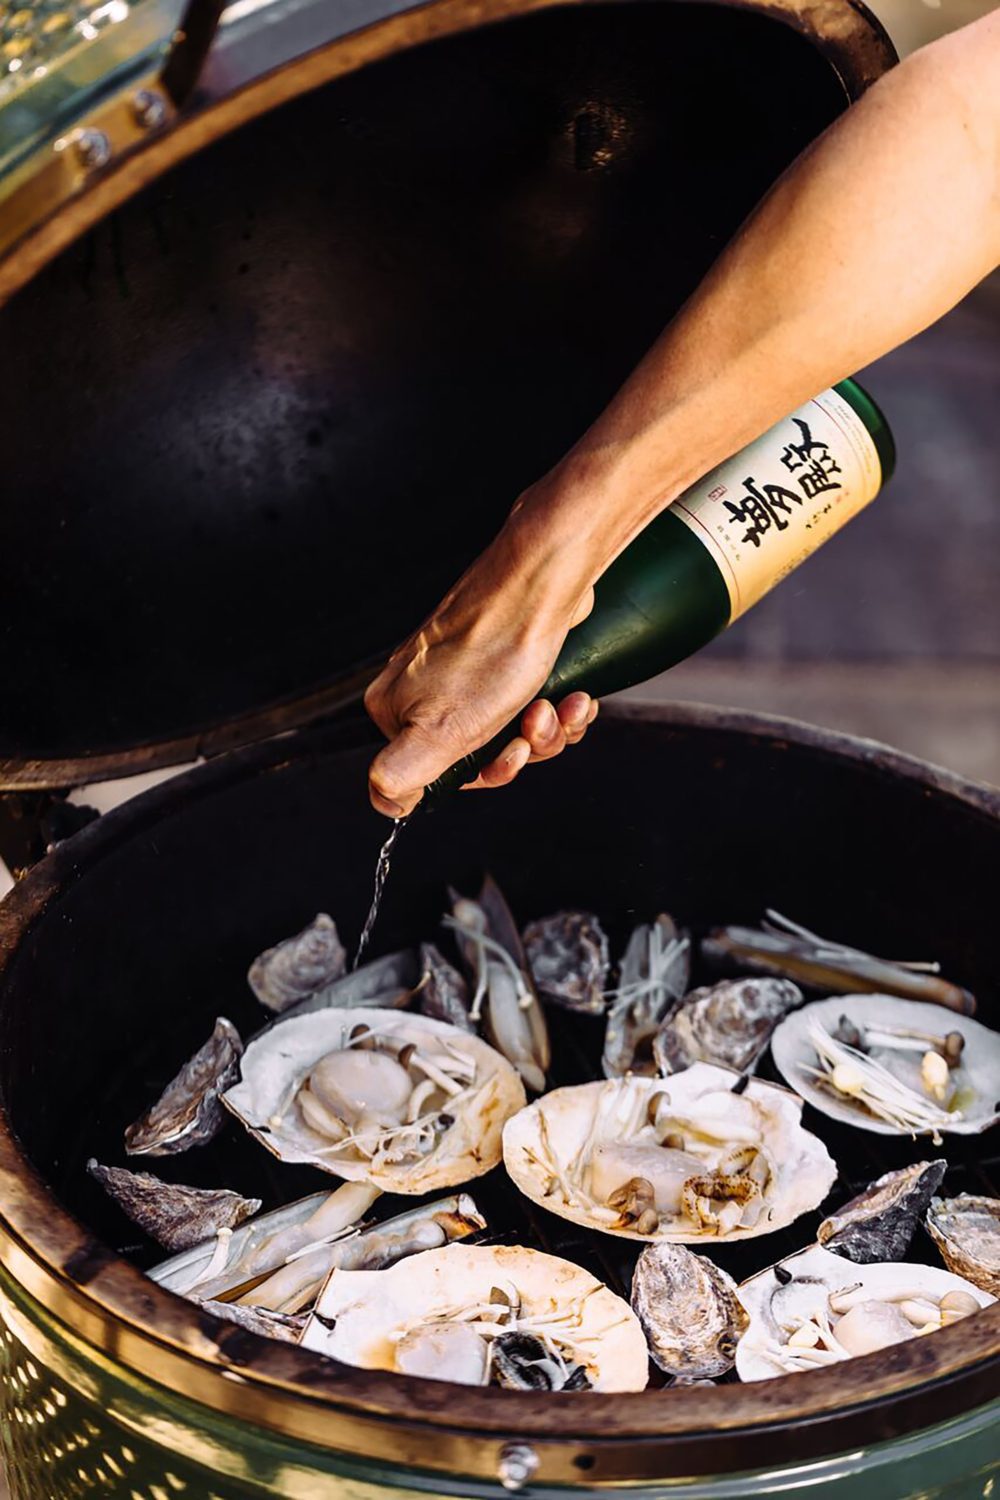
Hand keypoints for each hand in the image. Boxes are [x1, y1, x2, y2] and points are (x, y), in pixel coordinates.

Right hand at [365, 518, 598, 816]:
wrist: (541, 580)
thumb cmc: (492, 649)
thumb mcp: (439, 730)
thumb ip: (400, 774)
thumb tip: (387, 802)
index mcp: (396, 710)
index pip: (435, 775)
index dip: (481, 773)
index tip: (506, 754)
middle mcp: (426, 689)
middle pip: (481, 754)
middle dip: (522, 747)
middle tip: (537, 721)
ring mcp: (467, 672)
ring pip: (514, 731)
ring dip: (548, 728)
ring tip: (560, 703)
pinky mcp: (504, 658)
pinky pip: (534, 704)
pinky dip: (560, 706)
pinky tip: (575, 695)